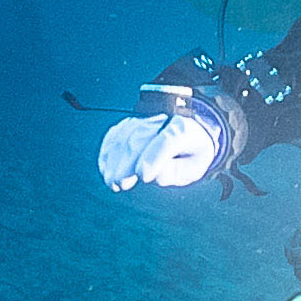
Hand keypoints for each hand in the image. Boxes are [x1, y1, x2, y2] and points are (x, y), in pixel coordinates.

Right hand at [95, 80, 239, 193]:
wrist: (191, 129)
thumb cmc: (191, 152)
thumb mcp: (194, 167)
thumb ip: (175, 172)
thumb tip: (153, 176)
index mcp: (186, 129)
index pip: (170, 139)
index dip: (154, 157)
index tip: (143, 177)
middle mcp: (165, 116)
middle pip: (141, 136)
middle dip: (128, 162)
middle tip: (120, 183)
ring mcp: (146, 117)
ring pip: (125, 134)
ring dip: (115, 159)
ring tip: (112, 180)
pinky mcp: (132, 121)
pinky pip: (117, 133)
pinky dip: (109, 151)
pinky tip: (106, 168)